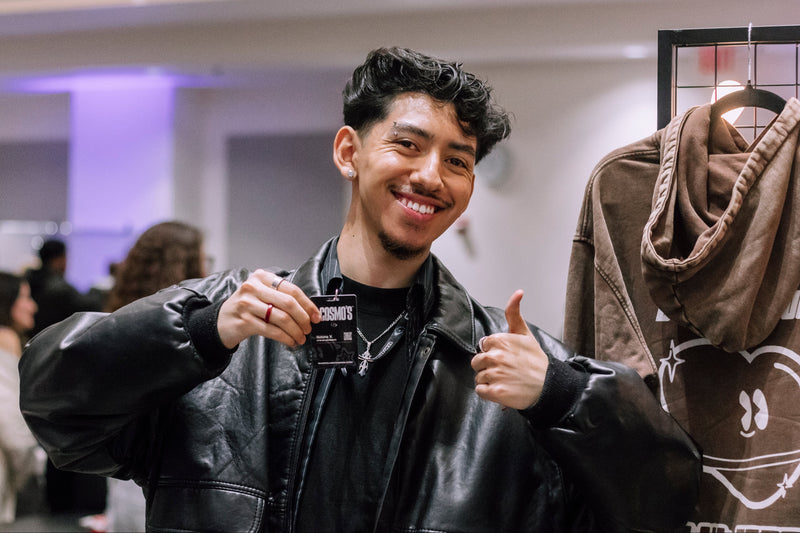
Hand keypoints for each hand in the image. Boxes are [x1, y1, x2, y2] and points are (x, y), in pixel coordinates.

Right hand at [217, 269, 320, 348]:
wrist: (220, 321)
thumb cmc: (246, 307)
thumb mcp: (260, 294)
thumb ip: (280, 297)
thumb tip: (308, 311)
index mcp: (261, 277)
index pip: (291, 289)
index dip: (307, 304)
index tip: (316, 315)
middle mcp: (253, 288)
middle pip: (288, 303)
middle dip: (303, 318)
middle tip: (309, 328)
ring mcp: (247, 304)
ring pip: (282, 318)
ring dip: (296, 331)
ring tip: (300, 337)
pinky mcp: (245, 321)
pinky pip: (272, 331)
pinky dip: (285, 338)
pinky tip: (290, 341)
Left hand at [471, 290, 548, 409]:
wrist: (549, 385)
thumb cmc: (536, 361)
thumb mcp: (525, 333)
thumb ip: (514, 312)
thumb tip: (518, 292)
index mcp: (500, 341)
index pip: (483, 347)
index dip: (493, 353)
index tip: (505, 357)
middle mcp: (496, 357)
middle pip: (477, 362)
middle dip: (487, 367)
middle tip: (504, 370)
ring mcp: (495, 375)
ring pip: (478, 377)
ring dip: (489, 380)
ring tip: (505, 380)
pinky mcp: (496, 392)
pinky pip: (480, 390)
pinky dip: (488, 393)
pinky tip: (501, 390)